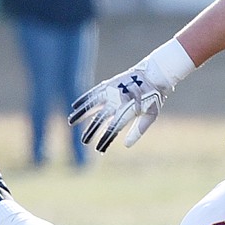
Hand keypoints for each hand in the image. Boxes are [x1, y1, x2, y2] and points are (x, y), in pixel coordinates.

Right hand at [68, 39, 195, 151]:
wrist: (154, 74)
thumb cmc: (154, 97)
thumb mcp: (151, 115)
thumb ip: (139, 130)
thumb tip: (126, 145)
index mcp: (127, 110)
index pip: (113, 129)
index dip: (105, 140)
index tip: (99, 149)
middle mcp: (116, 101)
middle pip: (100, 119)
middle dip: (91, 131)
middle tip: (84, 141)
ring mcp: (111, 92)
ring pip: (91, 105)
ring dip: (80, 114)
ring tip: (70, 122)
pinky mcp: (108, 84)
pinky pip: (93, 93)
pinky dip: (83, 99)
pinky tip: (74, 106)